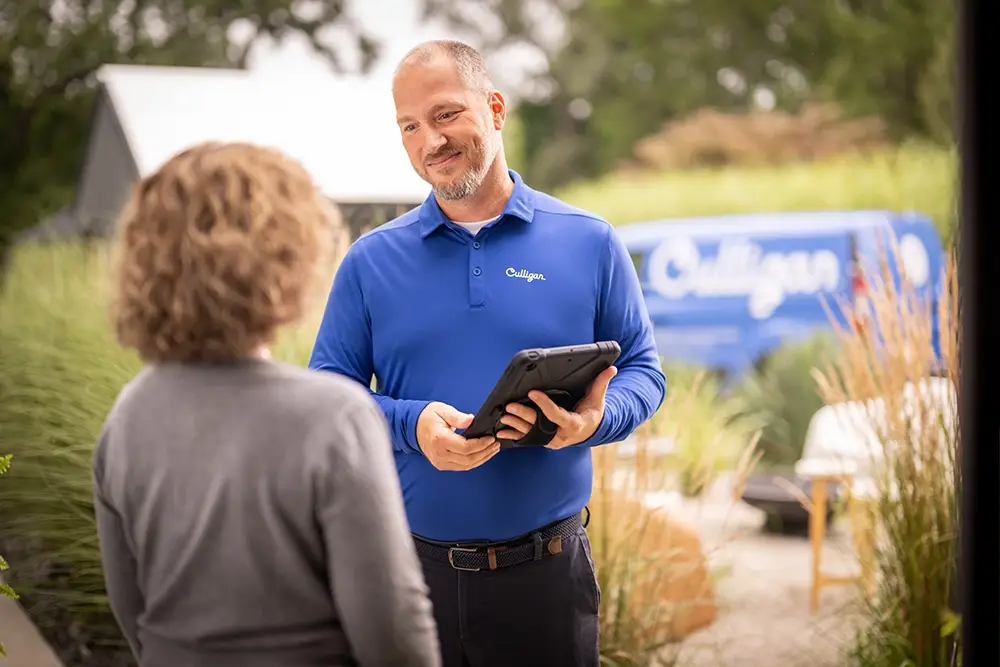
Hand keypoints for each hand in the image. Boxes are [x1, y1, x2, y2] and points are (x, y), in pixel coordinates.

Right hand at [416, 402, 498, 470]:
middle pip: (468, 459)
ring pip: (466, 465)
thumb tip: (472, 420)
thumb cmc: (427, 417)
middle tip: (496, 444)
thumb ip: (457, 417)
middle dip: (485, 452)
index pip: (465, 448)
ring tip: (493, 449)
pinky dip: (474, 461)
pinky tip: (482, 454)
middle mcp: (440, 454)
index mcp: (440, 440)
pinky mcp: (442, 465)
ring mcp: (440, 462)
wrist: (412, 427)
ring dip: (482, 458)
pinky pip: (461, 466)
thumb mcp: (442, 410)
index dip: (481, 444)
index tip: (491, 438)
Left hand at [495, 366, 617, 449]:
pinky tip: (502, 432)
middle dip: (524, 415)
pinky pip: (527, 439)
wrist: (590, 431)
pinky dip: (514, 435)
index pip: (557, 415)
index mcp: (574, 425)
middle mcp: (561, 436)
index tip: (532, 392)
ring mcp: (551, 440)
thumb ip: (602, 383)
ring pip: (531, 433)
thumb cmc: (592, 413)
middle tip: (510, 406)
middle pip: (539, 425)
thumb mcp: (598, 399)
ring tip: (503, 416)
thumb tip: (612, 368)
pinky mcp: (543, 441)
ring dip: (516, 425)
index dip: (544, 405)